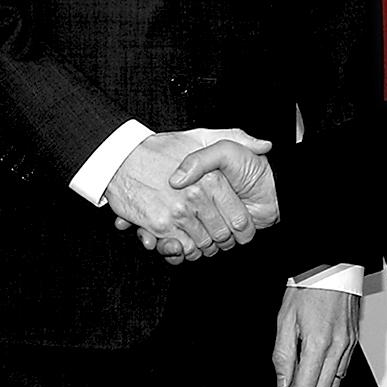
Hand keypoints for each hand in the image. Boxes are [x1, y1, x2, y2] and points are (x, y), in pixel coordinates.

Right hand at [104, 129, 269, 260]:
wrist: (120, 157)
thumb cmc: (164, 146)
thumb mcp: (205, 135)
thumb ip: (238, 137)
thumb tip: (265, 146)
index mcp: (211, 179)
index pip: (238, 219)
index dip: (240, 228)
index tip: (237, 229)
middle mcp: (195, 196)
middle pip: (221, 236)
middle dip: (222, 241)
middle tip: (219, 237)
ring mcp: (177, 212)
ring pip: (201, 246)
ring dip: (203, 248)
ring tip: (201, 240)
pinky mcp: (159, 225)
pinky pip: (179, 249)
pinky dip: (181, 252)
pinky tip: (181, 243)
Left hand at [272, 286, 360, 386]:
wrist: (333, 266)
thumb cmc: (310, 285)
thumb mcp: (285, 318)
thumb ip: (283, 354)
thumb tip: (282, 381)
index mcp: (318, 342)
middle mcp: (338, 347)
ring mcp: (348, 344)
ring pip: (333, 384)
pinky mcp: (353, 339)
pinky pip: (342, 370)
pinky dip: (327, 379)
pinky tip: (315, 374)